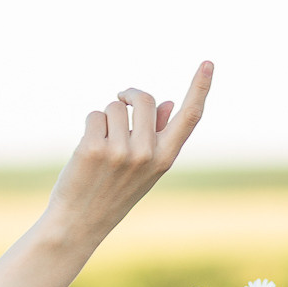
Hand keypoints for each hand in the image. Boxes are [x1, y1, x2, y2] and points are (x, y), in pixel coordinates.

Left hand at [39, 62, 212, 244]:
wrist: (79, 224)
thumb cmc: (112, 192)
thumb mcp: (144, 169)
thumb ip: (158, 136)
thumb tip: (169, 103)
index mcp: (165, 159)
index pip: (189, 117)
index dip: (200, 87)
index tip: (208, 62)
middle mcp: (147, 155)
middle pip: (145, 99)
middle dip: (129, 96)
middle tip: (119, 103)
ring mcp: (120, 152)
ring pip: (114, 107)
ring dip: (106, 118)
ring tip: (101, 147)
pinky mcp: (93, 148)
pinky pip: (95, 115)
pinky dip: (90, 126)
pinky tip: (86, 151)